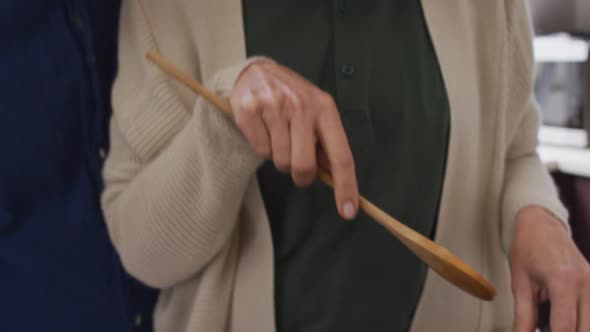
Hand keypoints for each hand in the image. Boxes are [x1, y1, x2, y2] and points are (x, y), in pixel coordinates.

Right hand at [229, 61, 358, 219]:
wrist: (258, 72)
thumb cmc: (292, 99)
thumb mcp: (315, 114)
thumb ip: (326, 144)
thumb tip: (336, 178)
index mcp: (325, 108)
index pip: (341, 155)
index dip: (346, 186)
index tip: (348, 211)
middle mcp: (302, 105)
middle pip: (304, 166)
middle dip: (300, 174)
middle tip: (295, 162)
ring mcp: (275, 106)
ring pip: (279, 160)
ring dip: (278, 157)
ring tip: (277, 135)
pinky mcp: (250, 109)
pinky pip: (259, 150)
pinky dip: (261, 147)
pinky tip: (263, 128)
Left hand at [510, 206, 589, 331]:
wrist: (540, 224)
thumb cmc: (527, 248)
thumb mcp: (519, 283)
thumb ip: (523, 316)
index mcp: (564, 280)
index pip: (565, 328)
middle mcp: (586, 282)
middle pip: (584, 329)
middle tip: (546, 329)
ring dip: (574, 328)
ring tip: (553, 323)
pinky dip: (580, 321)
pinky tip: (563, 319)